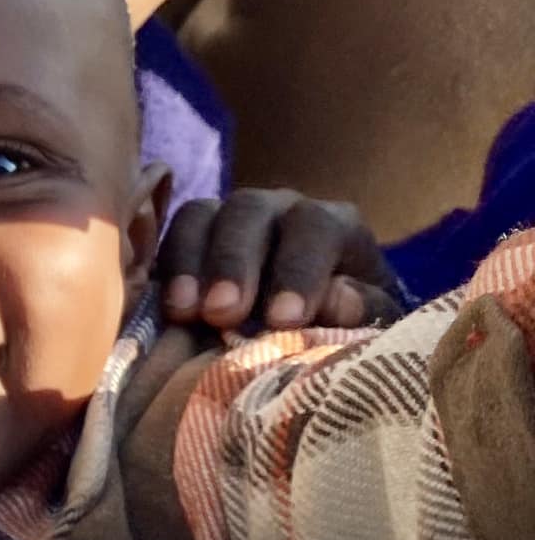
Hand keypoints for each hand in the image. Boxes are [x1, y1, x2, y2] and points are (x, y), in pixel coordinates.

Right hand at [156, 188, 401, 331]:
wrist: (314, 330)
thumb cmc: (350, 326)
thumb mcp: (373, 324)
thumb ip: (362, 310)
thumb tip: (337, 298)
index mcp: (333, 225)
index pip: (315, 227)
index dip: (298, 269)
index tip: (283, 319)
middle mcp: (277, 209)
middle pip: (249, 210)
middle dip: (233, 262)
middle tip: (222, 313)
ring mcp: (228, 219)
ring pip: (201, 215)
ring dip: (190, 263)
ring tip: (184, 312)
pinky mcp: (191, 241)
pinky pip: (168, 235)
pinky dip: (166, 269)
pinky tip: (167, 308)